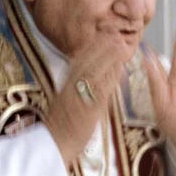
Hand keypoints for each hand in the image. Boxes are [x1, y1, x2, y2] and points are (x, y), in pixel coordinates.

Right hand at [43, 34, 127, 166]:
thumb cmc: (61, 123)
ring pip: (95, 73)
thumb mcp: (64, 98)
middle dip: (102, 46)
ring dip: (109, 58)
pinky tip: (121, 70)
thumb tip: (85, 68)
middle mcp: (71, 87)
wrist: (53, 143)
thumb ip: (74, 83)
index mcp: (65, 83)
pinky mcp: (89, 110)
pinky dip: (111, 79)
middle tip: (115, 33)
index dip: (92, 44)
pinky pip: (101, 92)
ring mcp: (80, 98)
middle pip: (87, 61)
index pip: (78, 59)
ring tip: (121, 45)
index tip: (103, 32)